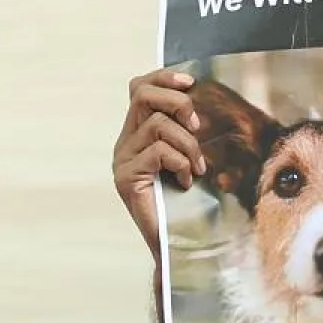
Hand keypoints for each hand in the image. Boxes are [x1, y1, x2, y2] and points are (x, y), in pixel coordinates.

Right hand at [112, 69, 206, 257]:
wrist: (173, 245)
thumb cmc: (185, 204)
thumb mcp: (188, 159)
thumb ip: (186, 133)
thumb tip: (199, 99)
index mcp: (136, 135)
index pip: (139, 88)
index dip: (163, 77)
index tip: (191, 82)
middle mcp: (124, 144)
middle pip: (143, 95)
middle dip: (177, 103)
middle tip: (197, 127)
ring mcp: (122, 161)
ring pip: (157, 125)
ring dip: (188, 144)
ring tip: (197, 168)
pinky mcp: (126, 178)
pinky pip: (158, 152)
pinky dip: (181, 164)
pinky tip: (186, 182)